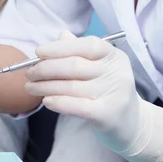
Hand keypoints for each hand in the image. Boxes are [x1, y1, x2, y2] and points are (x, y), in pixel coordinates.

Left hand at [25, 31, 162, 161]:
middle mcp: (116, 71)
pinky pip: (77, 106)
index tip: (38, 53)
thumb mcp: (99, 67)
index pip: (86, 45)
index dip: (60, 48)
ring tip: (30, 88)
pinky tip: (46, 101)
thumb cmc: (109, 90)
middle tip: (29, 73)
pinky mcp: (108, 114)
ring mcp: (114, 93)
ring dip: (45, 87)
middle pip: (74, 66)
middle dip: (46, 68)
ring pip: (71, 87)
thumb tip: (60, 36)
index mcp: (113, 55)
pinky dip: (59, 102)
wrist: (133, 125)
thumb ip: (80, 50)